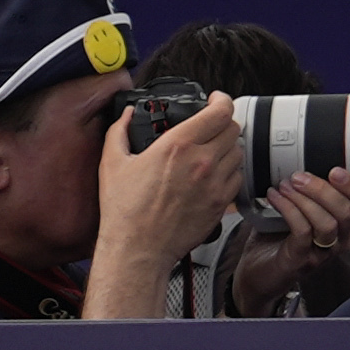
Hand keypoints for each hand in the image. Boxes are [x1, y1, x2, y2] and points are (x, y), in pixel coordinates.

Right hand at [98, 96, 251, 289]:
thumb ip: (118, 131)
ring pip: (238, 152)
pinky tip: (212, 175)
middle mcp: (202, 161)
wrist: (138, 249)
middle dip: (222, 123)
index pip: (220, 111)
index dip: (221, 100)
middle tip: (210, 126)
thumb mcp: (112, 163)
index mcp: (178, 145)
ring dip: (227, 147)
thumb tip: (124, 116)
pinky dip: (229, 171)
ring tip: (210, 151)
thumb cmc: (125, 211)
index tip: (215, 100)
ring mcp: (214, 183)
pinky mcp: (220, 203)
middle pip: (233, 128)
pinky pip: (237, 177)